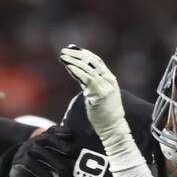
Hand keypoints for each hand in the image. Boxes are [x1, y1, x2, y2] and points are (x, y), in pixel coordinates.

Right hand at [8, 128, 80, 176]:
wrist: (15, 175)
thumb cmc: (38, 167)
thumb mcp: (50, 161)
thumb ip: (62, 161)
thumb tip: (80, 169)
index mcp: (43, 139)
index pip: (52, 131)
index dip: (61, 130)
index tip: (71, 134)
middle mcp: (34, 142)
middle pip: (47, 138)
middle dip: (60, 143)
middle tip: (71, 151)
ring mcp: (26, 150)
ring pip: (40, 152)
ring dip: (53, 160)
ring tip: (64, 170)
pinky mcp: (19, 161)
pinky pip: (29, 163)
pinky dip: (40, 170)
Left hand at [58, 45, 137, 166]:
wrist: (113, 127)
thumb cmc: (104, 115)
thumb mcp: (96, 95)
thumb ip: (89, 85)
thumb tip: (78, 76)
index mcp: (110, 79)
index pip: (97, 61)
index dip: (84, 54)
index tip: (72, 49)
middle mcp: (109, 80)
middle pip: (92, 61)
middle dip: (77, 54)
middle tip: (64, 51)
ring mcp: (106, 86)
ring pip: (88, 68)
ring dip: (74, 61)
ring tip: (63, 57)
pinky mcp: (101, 93)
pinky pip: (87, 79)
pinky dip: (77, 72)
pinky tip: (68, 67)